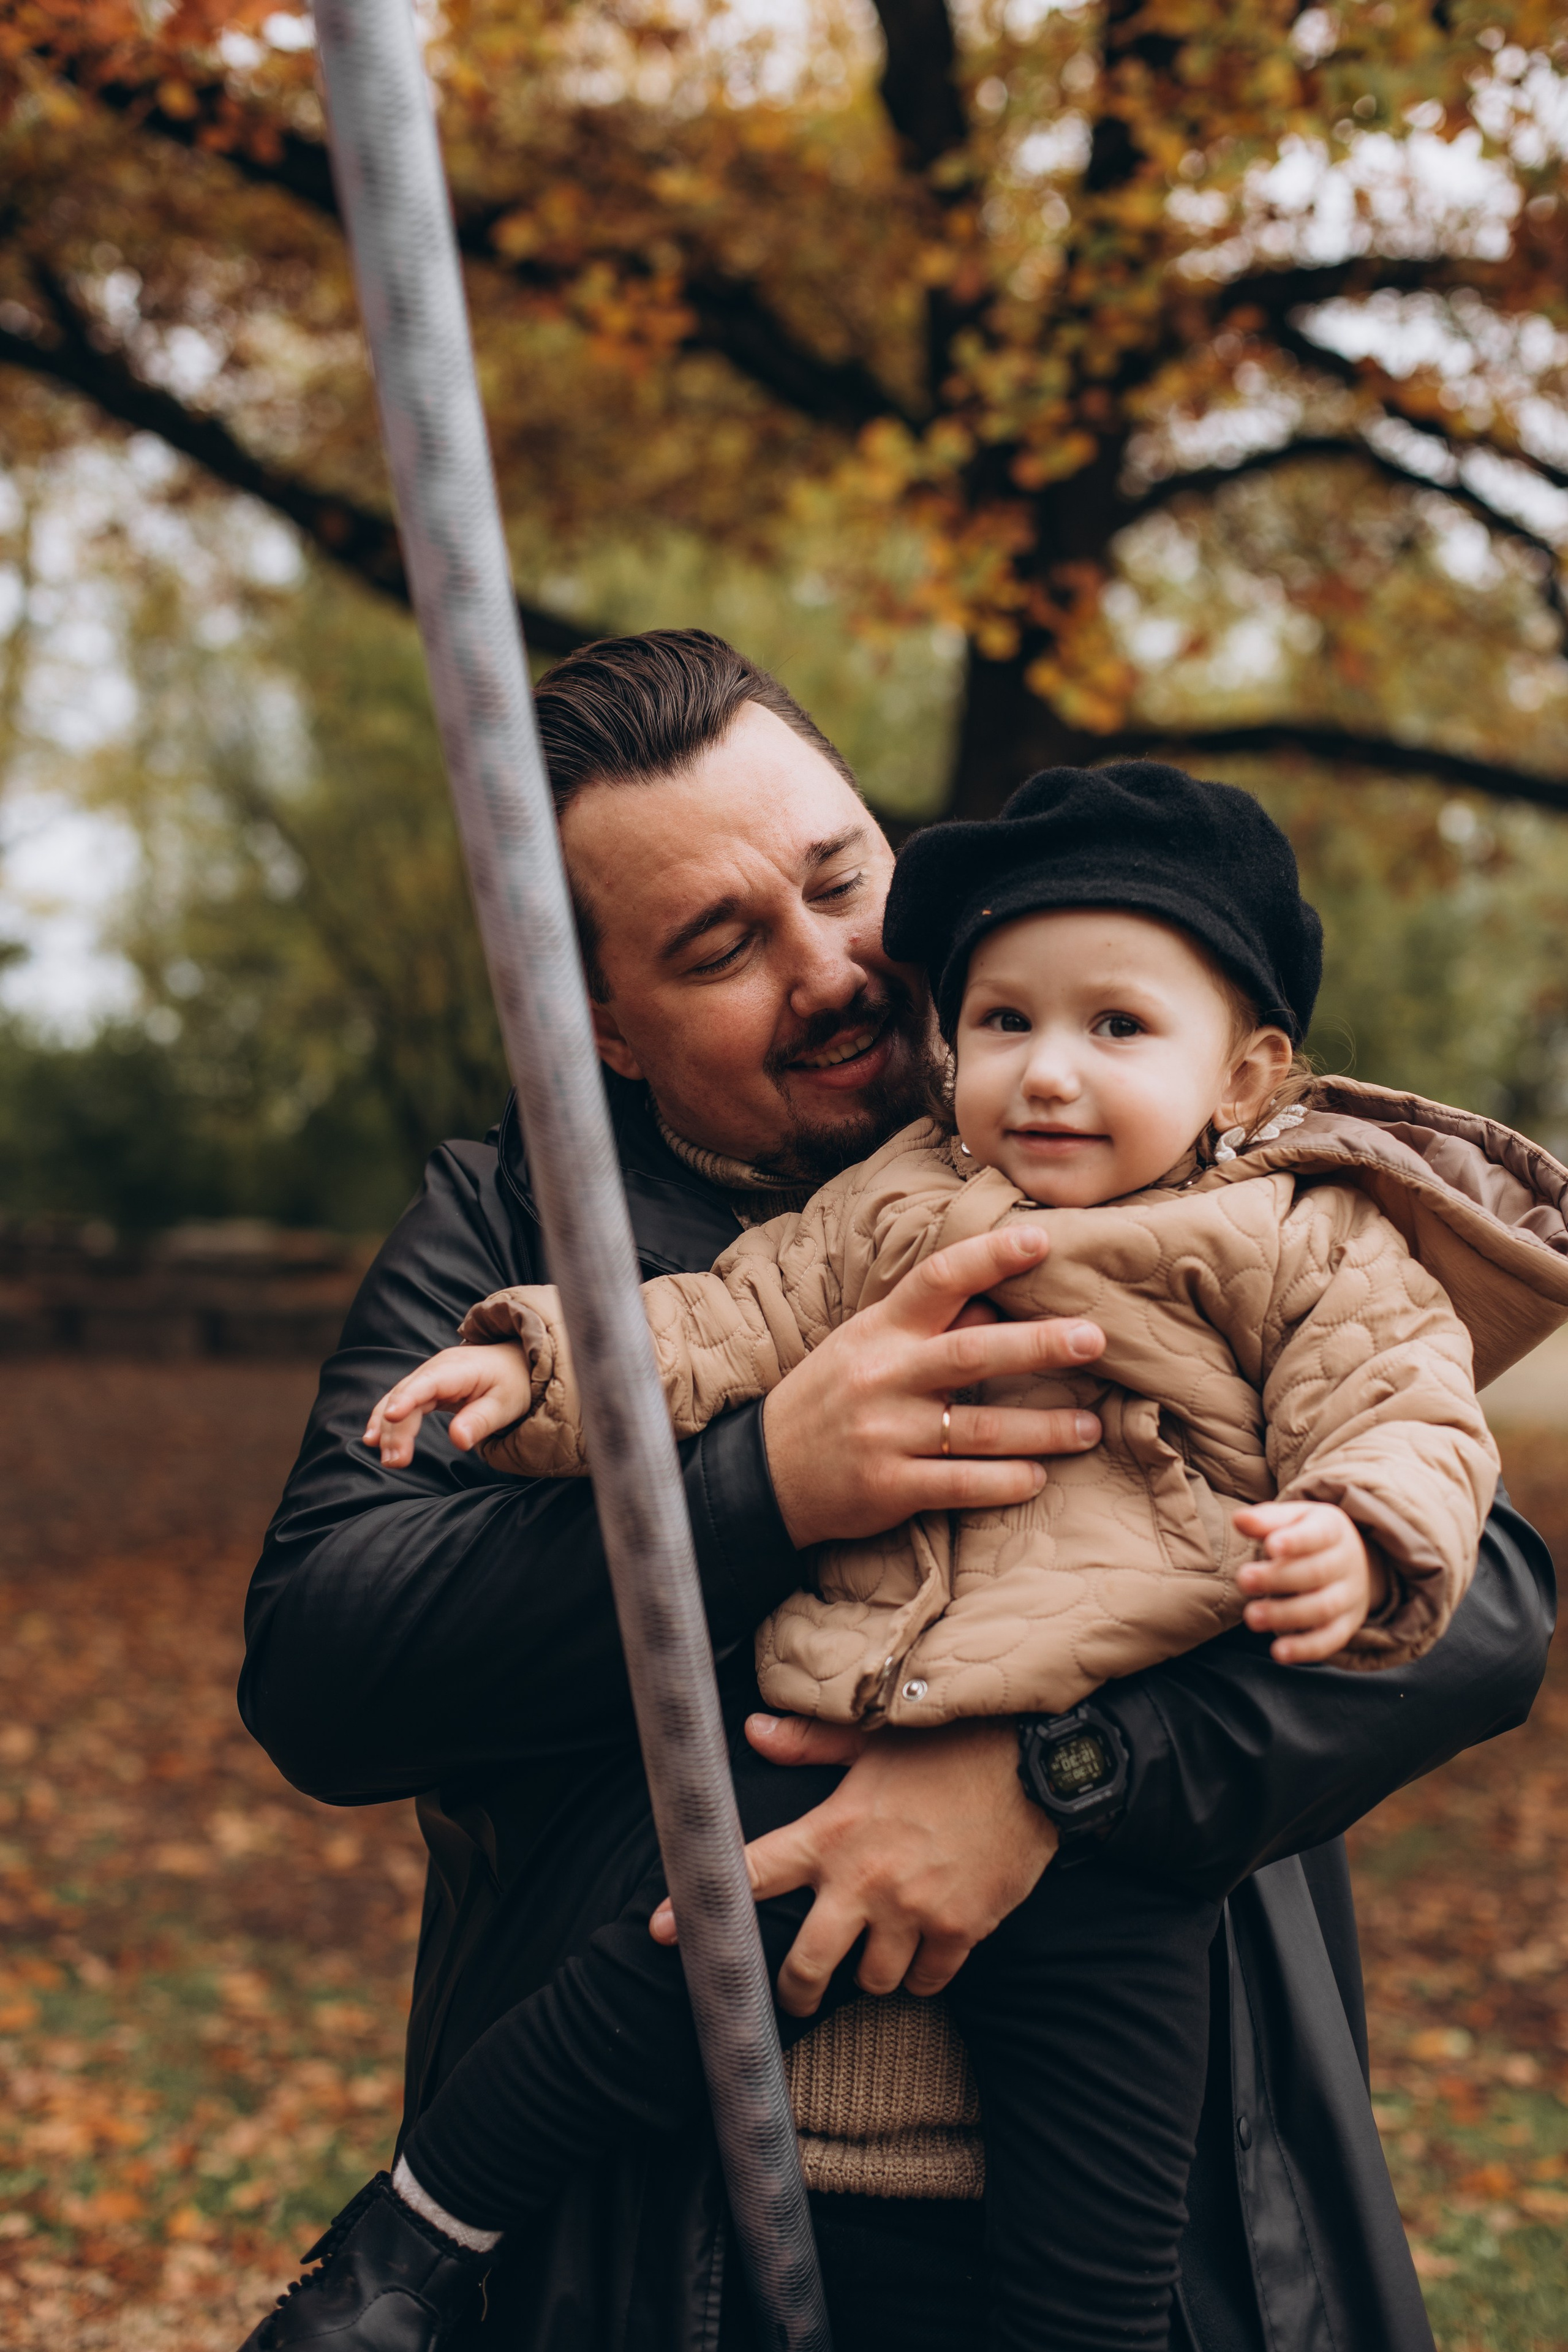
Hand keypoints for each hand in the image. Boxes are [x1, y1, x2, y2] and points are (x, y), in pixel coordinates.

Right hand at [362, 1344, 533, 1466]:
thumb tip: (459, 1441)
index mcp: (459, 1369)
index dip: (408, 1399)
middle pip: (407, 1395)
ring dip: (387, 1428)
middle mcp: (437, 1368)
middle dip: (396, 1427)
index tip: (391, 1417)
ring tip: (387, 1458)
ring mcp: (429, 1376)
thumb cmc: (512, 1383)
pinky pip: (401, 1401)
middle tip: (395, 1461)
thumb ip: (480, 1421)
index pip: (428, 1383)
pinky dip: (386, 1420)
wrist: (514, 1363)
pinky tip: (373, 1439)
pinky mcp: (425, 1387)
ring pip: (398, 1399)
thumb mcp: (505, 1404)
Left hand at [650, 1713, 1057, 2015]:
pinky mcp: (961, 1930)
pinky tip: (924, 1954)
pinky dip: (922, 1975)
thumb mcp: (870, 1738)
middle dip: (793, 1989)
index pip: (754, 1874)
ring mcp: (915, 1912)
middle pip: (806, 1965)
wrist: (1032, 1760)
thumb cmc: (946, 1747)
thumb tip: (753, 1730)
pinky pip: (927, 1981)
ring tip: (876, 1953)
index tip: (666, 1931)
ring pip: (870, 1980)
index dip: (702, 1907)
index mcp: (833, 1832)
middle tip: (793, 1994)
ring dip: (869, 1972)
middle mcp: (866, 1880)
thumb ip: (808, 1744)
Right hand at [761, 1227, 1104, 1548]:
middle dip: (1039, 1345)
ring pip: (981, 1429)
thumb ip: (930, 1328)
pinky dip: (1006, 1482)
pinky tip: (1037, 1478)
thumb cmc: (830, 1398)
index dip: (990, 1257)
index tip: (1041, 1240)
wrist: (764, 1473)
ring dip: (1044, 1429)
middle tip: (1094, 1339)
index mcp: (880, 1332)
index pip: (938, 1280)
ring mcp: (887, 1435)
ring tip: (1090, 1427)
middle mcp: (884, 1378)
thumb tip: (997, 1303)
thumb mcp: (866, 1347)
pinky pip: (963, 1485)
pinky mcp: (890, 1487)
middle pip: (973, 1353)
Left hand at [1233, 1500, 1383, 1663]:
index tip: (1271, 1546)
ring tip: (1251, 1617)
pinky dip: (1306, 1649)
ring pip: (1322, 1608)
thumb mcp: (1293, 1519)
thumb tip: (1239, 1520)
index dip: (1296, 1541)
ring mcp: (1349, 1596)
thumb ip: (1267, 1520)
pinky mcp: (1346, 1625)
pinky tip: (1278, 1653)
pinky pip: (1330, 1640)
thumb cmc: (1308, 1535)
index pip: (1317, 1535)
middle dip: (1278, 1578)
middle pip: (1316, 1572)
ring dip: (1286, 1615)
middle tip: (1243, 1580)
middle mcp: (1346, 1563)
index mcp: (1333, 1529)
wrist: (1350, 1560)